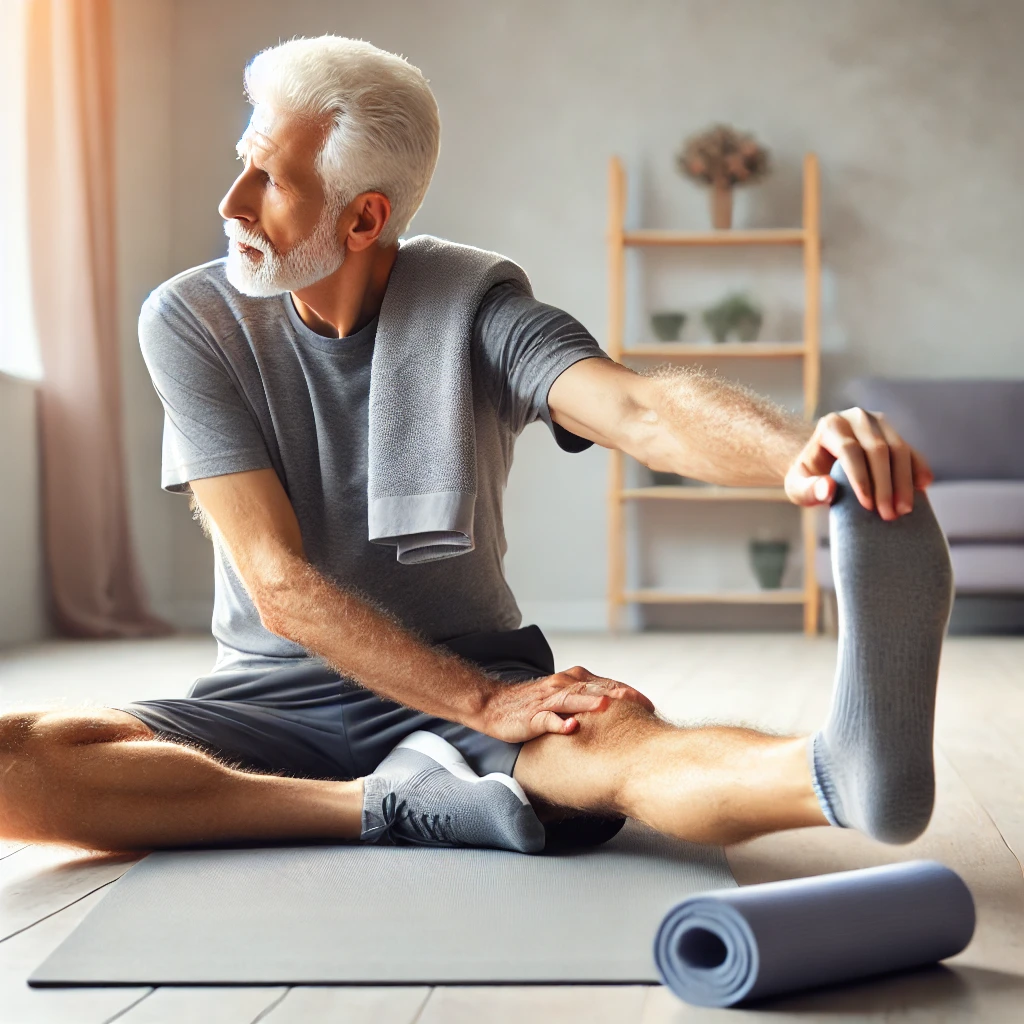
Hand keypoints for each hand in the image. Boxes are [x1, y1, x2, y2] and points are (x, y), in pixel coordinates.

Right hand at [476, 665, 655, 742]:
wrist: (493, 705)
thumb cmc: (531, 704)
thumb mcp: (562, 699)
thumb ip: (585, 700)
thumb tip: (615, 714)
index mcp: (572, 681)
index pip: (605, 684)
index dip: (628, 693)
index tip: (650, 705)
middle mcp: (561, 686)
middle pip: (594, 688)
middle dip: (618, 694)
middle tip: (642, 705)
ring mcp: (546, 700)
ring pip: (572, 698)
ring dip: (590, 702)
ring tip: (608, 707)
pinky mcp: (531, 716)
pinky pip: (547, 719)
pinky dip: (559, 722)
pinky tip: (571, 728)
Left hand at [784, 408, 933, 518]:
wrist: (819, 459)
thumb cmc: (808, 475)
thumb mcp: (797, 485)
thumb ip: (808, 489)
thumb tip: (828, 489)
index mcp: (831, 426)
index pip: (850, 450)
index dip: (861, 478)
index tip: (868, 506)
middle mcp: (857, 418)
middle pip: (877, 449)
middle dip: (886, 484)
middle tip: (890, 514)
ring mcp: (878, 423)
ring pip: (898, 449)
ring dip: (904, 481)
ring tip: (904, 509)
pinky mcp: (894, 433)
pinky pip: (910, 450)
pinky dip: (918, 468)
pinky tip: (923, 487)